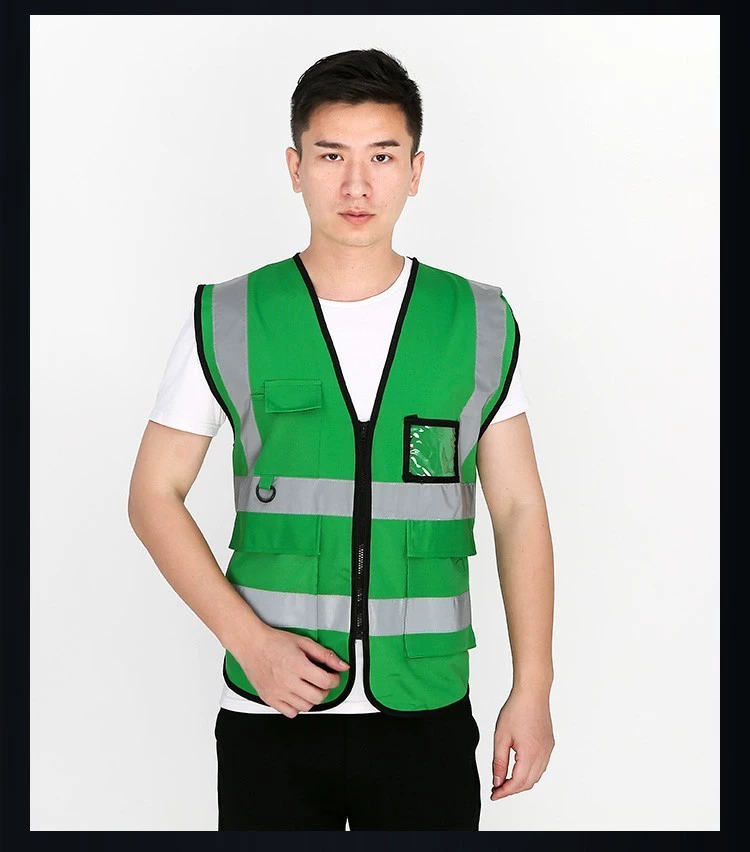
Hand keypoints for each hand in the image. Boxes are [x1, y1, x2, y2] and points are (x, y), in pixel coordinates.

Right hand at [235, 626, 349, 717]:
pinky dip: (297, 707)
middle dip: (325, 690)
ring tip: (309, 687)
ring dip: (312, 699)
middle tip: (322, 682)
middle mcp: (288, 681)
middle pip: (317, 697)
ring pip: (305, 707)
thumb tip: (342, 665)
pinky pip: (290, 712)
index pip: (325, 681)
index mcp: (298, 665)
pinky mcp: (270, 699)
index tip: (333, 676)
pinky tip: (297, 695)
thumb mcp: (304, 643)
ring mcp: (278, 692)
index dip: (335, 680)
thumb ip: (325, 655)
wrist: (252, 645)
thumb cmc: (275, 642)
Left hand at [490, 688, 553, 799]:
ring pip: (536, 776)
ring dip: (522, 782)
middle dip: (512, 789)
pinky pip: (541, 766)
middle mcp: (542, 755)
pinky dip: (530, 772)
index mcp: (530, 754)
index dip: (504, 791)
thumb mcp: (501, 737)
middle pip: (528, 783)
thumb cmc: (516, 710)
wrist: (532, 693)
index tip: (494, 794)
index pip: (517, 782)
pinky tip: (519, 767)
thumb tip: (497, 780)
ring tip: (506, 779)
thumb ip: (499, 761)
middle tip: (497, 788)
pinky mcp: (549, 744)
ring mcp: (548, 750)